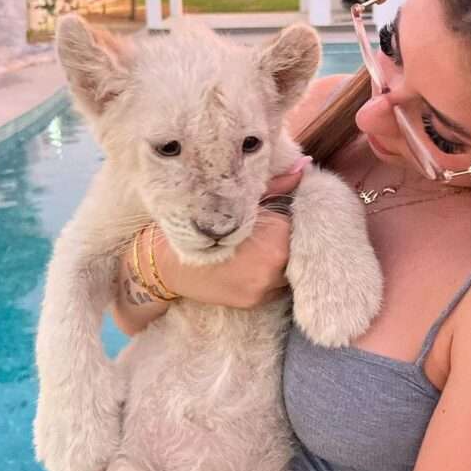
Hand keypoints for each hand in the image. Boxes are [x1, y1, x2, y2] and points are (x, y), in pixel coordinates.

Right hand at [155, 157, 310, 308]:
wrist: (168, 261)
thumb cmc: (204, 224)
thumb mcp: (241, 199)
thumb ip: (277, 186)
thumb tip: (302, 167)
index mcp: (277, 237)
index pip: (301, 226)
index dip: (292, 220)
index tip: (279, 217)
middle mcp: (274, 266)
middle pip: (297, 251)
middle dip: (287, 242)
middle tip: (268, 234)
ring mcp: (264, 287)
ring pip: (287, 272)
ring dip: (280, 261)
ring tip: (260, 250)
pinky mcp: (253, 302)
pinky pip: (274, 289)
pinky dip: (267, 277)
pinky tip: (251, 265)